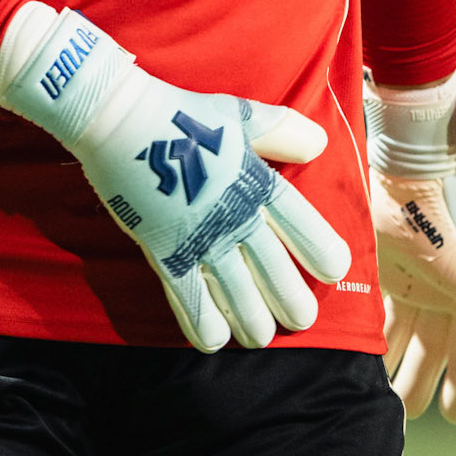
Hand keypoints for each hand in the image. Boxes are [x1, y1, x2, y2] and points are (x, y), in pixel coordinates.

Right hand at [0, 4, 349, 351]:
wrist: (120, 120)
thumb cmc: (182, 113)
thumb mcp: (240, 114)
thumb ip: (282, 131)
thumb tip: (319, 144)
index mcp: (256, 182)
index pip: (302, 225)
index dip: (322, 252)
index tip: (335, 270)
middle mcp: (234, 216)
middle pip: (274, 271)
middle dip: (292, 302)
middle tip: (301, 320)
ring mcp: (199, 237)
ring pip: (237, 293)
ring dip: (254, 321)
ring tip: (262, 336)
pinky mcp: (164, 251)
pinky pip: (188, 297)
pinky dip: (202, 322)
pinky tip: (215, 341)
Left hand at [368, 62, 455, 423]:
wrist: (402, 174)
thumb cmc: (439, 220)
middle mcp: (440, 297)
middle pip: (435, 354)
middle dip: (425, 384)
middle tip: (411, 412)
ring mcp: (409, 287)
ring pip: (403, 341)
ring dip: (394, 368)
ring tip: (382, 398)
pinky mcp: (379, 274)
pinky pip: (377, 317)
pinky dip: (371, 341)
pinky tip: (357, 362)